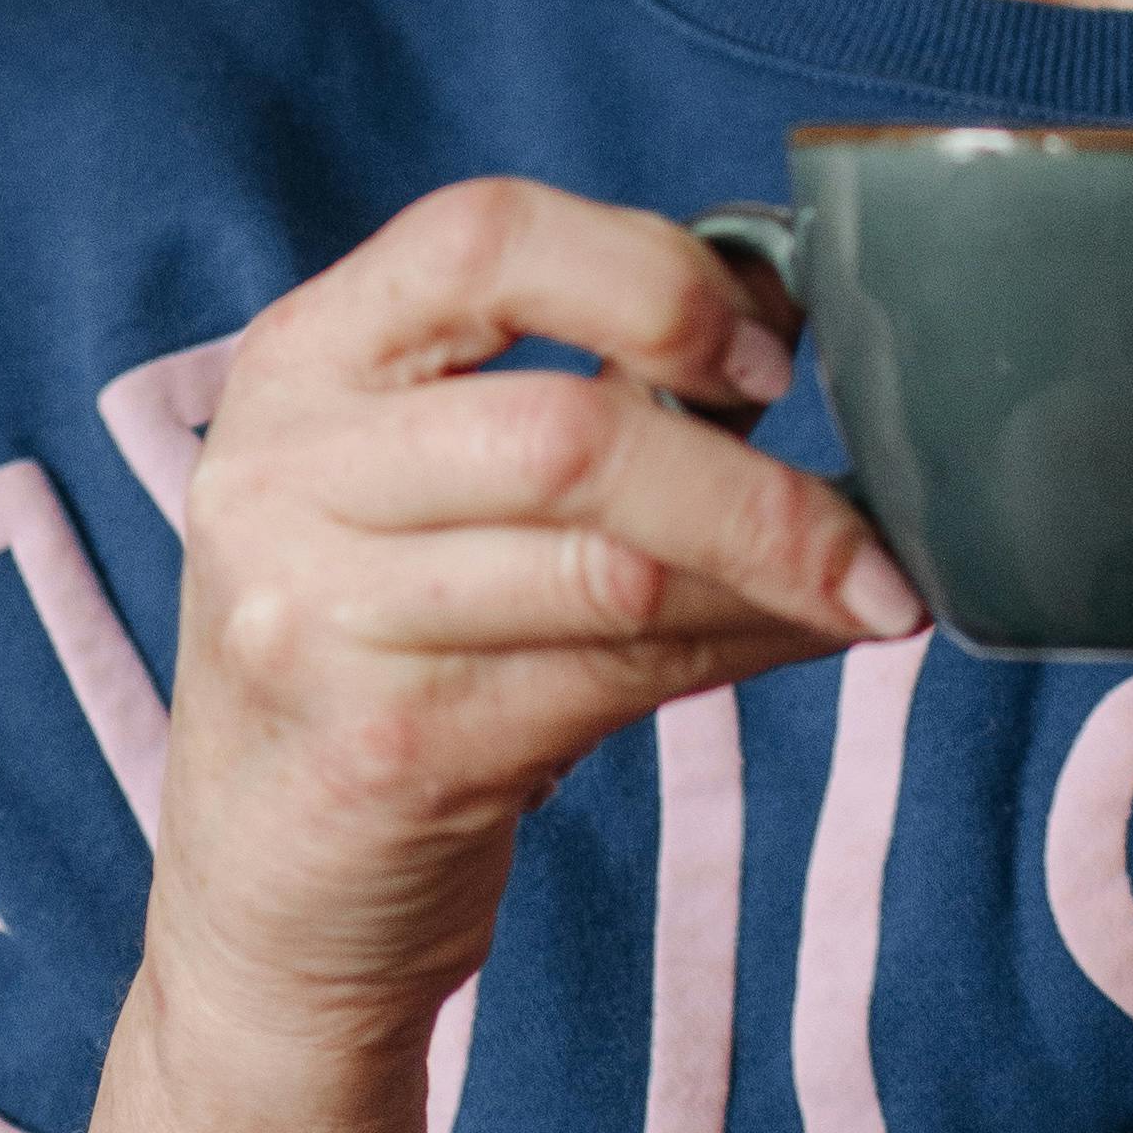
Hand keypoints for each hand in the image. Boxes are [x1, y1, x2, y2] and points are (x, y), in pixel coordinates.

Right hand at [147, 178, 920, 1111]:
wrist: (263, 893)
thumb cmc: (383, 647)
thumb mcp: (417, 482)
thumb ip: (569, 387)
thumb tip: (788, 324)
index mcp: (302, 357)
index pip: (484, 239)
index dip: (652, 276)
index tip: (768, 351)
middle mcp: (283, 474)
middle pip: (569, 433)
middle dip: (754, 484)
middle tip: (869, 526)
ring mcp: (318, 622)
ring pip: (613, 569)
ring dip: (779, 576)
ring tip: (867, 588)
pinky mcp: (388, 753)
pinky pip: (620, 678)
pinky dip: (748, 649)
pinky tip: (808, 638)